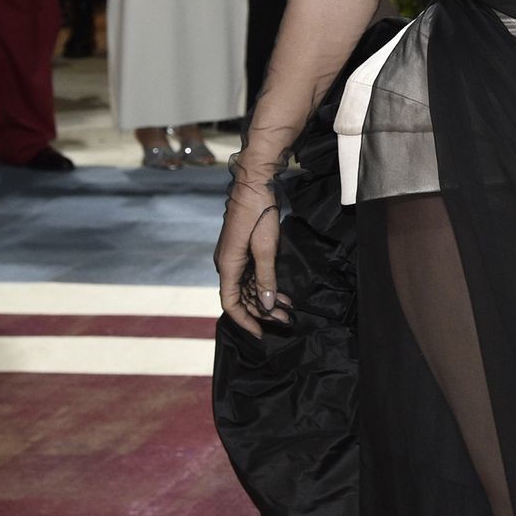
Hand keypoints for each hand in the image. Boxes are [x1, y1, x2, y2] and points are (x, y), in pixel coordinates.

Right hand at [214, 165, 290, 335]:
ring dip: (266, 300)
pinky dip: (266, 285)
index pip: (230, 303)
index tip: (261, 333)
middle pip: (242, 297)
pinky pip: (253, 275)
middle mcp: (227, 264)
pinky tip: (282, 293)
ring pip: (249, 287)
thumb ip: (265, 277)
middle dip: (262, 312)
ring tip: (288, 309)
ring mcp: (235, 256)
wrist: (255, 183)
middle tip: (285, 320)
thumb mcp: (265, 247)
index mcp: (227, 265)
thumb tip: (265, 305)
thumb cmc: (258, 211)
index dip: (244, 321)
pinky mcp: (244, 250)